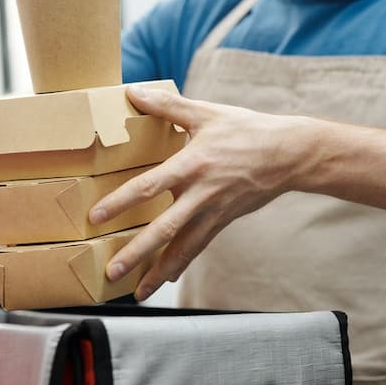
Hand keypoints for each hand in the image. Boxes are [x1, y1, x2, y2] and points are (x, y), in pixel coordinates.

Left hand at [89, 85, 305, 300]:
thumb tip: (132, 91)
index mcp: (192, 164)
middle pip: (164, 229)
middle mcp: (200, 193)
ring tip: (137, 293)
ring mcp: (213, 211)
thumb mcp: (206, 113)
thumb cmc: (246, 130)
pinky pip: (198, 247)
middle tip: (112, 271)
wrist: (289, 154)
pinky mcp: (223, 221)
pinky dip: (181, 263)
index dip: (121, 201)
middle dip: (136, 253)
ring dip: (158, 271)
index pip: (149, 186)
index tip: (96, 218)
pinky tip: (167, 278)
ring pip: (182, 248)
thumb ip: (167, 106)